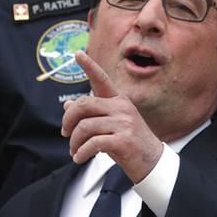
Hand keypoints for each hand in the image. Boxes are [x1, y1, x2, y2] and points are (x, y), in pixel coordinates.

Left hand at [61, 50, 163, 183]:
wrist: (151, 162)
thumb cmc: (129, 143)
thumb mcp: (110, 126)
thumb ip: (91, 115)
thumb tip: (67, 105)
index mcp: (119, 100)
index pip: (102, 79)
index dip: (89, 66)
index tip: (78, 53)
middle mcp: (122, 108)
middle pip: (83, 105)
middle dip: (68, 120)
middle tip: (64, 133)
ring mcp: (124, 123)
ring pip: (85, 127)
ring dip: (74, 142)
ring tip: (74, 151)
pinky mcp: (123, 140)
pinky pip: (93, 143)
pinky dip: (81, 152)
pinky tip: (79, 157)